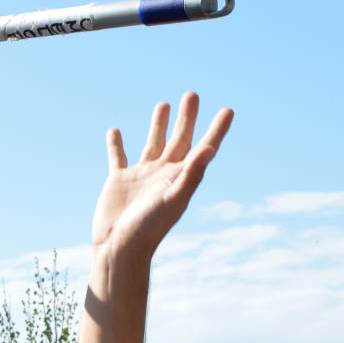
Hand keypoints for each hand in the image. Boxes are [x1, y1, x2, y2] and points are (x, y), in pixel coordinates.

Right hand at [90, 92, 232, 268]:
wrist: (119, 248)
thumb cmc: (149, 228)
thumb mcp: (173, 199)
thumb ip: (191, 174)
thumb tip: (210, 149)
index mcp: (181, 177)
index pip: (203, 148)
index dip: (217, 130)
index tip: (228, 111)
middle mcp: (163, 174)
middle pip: (179, 139)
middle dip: (187, 118)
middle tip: (192, 94)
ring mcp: (141, 176)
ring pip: (152, 143)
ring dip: (158, 124)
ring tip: (164, 104)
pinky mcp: (119, 180)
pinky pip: (118, 156)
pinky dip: (115, 144)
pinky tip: (115, 130)